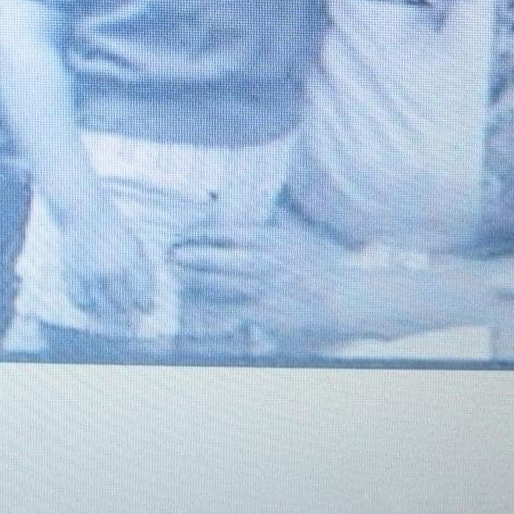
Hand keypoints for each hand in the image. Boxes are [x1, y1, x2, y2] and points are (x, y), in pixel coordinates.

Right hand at [58, 198, 155, 321]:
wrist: (85, 213)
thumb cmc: (113, 228)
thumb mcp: (135, 244)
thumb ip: (141, 267)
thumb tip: (147, 293)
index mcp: (130, 261)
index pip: (141, 293)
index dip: (144, 304)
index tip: (145, 310)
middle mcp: (111, 269)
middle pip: (122, 303)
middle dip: (127, 314)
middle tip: (129, 321)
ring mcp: (91, 272)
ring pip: (101, 304)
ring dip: (108, 313)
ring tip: (112, 317)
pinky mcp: (73, 272)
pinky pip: (79, 297)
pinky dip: (85, 304)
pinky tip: (90, 304)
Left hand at [171, 222, 368, 345]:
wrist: (342, 298)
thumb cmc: (318, 264)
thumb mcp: (295, 233)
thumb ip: (272, 218)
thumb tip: (251, 201)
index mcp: (272, 240)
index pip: (228, 232)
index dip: (202, 233)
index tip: (184, 233)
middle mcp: (267, 263)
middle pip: (221, 258)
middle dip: (193, 256)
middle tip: (171, 253)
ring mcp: (266, 289)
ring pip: (222, 283)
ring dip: (196, 278)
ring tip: (177, 273)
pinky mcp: (266, 311)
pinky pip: (233, 304)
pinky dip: (214, 300)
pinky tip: (198, 297)